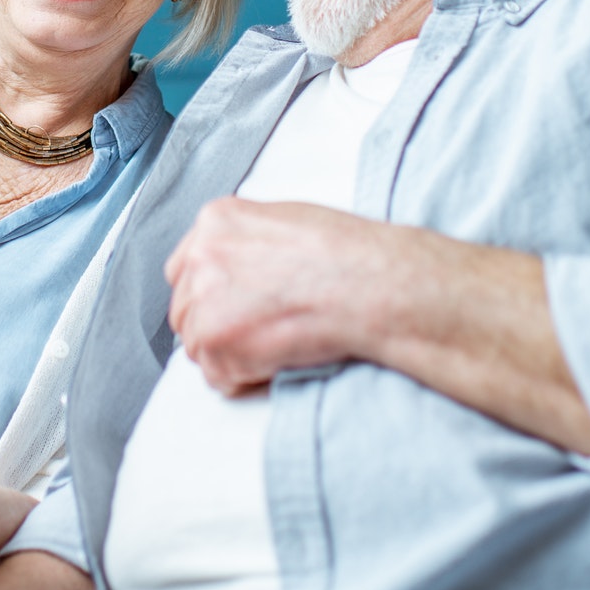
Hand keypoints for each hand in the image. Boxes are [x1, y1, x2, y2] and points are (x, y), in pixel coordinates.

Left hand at [166, 197, 589, 454]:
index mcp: (224, 210)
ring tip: (300, 338)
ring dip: (242, 356)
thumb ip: (261, 240)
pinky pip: (217, 377)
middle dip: (227, 326)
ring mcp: (210, 291)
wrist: (402, 287)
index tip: (262, 307)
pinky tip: (295, 356)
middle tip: (287, 327)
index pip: (189, 262)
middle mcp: (205, 245)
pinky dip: (251, 378)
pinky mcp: (224, 337)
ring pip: (199, 346)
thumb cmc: (375, 256)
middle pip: (186, 306)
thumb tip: (230, 262)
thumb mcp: (308, 224)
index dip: (223, 293)